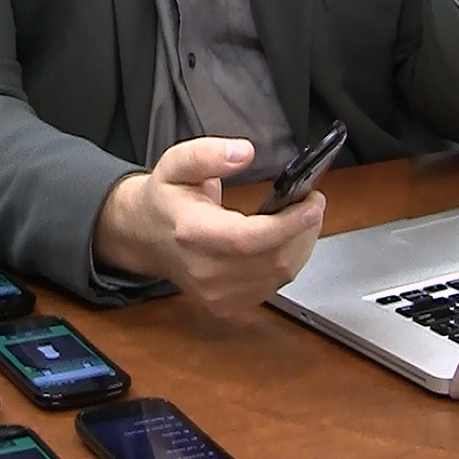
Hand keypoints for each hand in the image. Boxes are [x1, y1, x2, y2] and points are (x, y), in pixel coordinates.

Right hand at [93, 137, 325, 320]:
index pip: (249, 238)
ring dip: (301, 246)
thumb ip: (209, 154)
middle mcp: (205, 269)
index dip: (288, 224)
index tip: (313, 203)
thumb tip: (244, 153)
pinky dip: (289, 262)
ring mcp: (216, 293)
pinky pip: (273, 287)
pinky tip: (287, 241)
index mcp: (192, 232)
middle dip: (304, 230)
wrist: (145, 237)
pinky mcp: (226, 305)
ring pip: (279, 275)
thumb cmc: (165, 198)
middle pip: (273, 260)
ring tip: (304, 218)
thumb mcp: (177, 162)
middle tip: (314, 202)